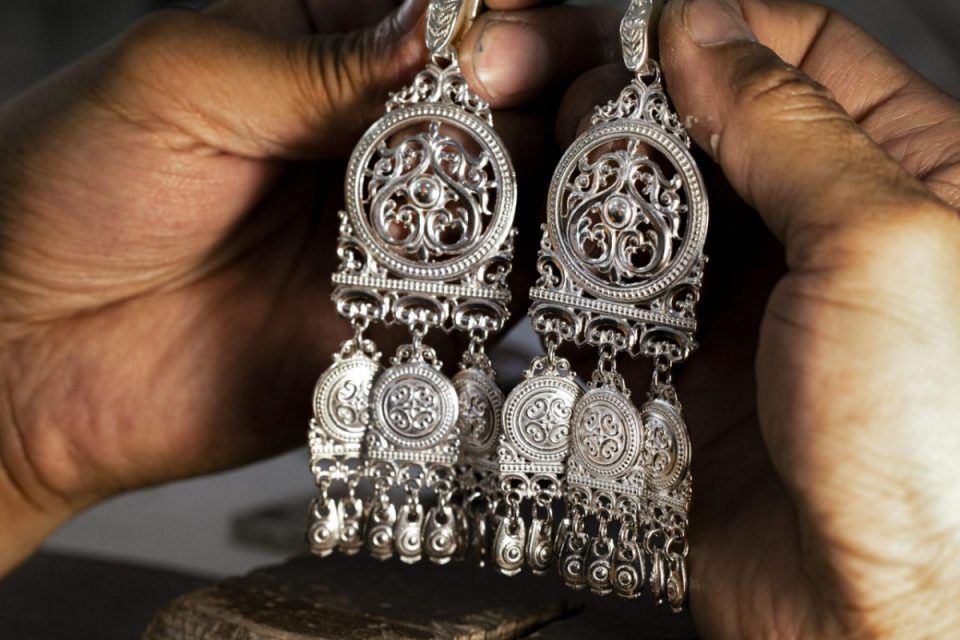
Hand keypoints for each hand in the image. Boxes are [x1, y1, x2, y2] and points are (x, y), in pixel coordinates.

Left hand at [0, 0, 619, 573]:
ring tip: (560, 174)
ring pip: (530, 191)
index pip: (457, 10)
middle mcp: (384, 138)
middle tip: (532, 98)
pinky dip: (529, 274)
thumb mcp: (179, 79)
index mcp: (332, 50)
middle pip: (521, 94)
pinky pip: (499, 295)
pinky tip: (527, 256)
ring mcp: (403, 233)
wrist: (26, 351)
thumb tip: (440, 30)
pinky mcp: (407, 321)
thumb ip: (314, 59)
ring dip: (562, 176)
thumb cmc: (69, 189)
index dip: (501, 12)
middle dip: (555, 82)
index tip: (490, 41)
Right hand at [558, 0, 959, 635]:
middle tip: (562, 110)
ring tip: (542, 186)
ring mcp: (747, 310)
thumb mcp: (887, 247)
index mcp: (906, 182)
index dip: (709, 34)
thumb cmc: (944, 455)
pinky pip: (614, 306)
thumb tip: (705, 31)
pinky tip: (543, 265)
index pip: (796, 61)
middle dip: (627, 114)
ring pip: (649, 217)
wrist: (883, 626)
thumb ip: (788, 128)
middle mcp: (820, 241)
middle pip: (706, 135)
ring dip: (589, 198)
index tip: (629, 34)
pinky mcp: (685, 377)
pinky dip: (571, 282)